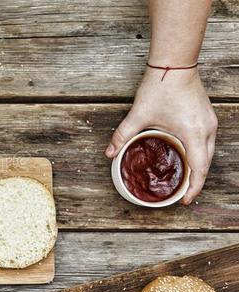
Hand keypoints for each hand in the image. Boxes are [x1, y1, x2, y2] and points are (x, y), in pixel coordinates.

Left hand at [105, 68, 216, 204]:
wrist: (174, 63)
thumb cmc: (160, 87)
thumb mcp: (138, 115)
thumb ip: (122, 135)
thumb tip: (110, 153)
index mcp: (194, 133)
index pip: (199, 168)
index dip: (194, 187)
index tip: (186, 200)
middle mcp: (206, 129)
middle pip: (206, 162)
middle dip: (196, 180)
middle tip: (183, 192)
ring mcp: (209, 121)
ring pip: (208, 151)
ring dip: (198, 166)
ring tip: (184, 178)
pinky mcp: (206, 115)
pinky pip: (206, 141)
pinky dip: (198, 152)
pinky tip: (186, 155)